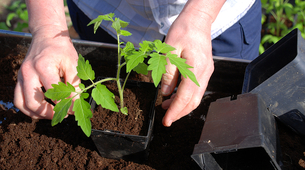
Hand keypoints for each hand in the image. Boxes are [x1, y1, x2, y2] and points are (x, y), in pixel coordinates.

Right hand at [14, 28, 79, 118]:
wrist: (47, 36)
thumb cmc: (61, 49)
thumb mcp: (73, 64)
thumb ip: (74, 84)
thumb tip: (75, 103)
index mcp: (43, 67)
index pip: (53, 94)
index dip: (64, 105)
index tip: (73, 111)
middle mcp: (28, 73)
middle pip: (33, 103)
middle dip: (48, 113)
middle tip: (62, 115)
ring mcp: (21, 76)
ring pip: (22, 104)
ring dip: (37, 113)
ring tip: (52, 114)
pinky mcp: (19, 79)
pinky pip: (19, 99)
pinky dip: (29, 108)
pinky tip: (42, 109)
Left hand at [161, 3, 215, 126]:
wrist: (198, 20)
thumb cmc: (183, 30)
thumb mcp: (169, 50)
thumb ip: (168, 72)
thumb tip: (166, 93)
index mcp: (196, 68)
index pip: (185, 96)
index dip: (175, 110)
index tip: (166, 121)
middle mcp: (205, 72)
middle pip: (194, 100)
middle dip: (180, 112)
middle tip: (166, 118)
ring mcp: (207, 72)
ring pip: (196, 96)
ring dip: (182, 104)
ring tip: (166, 106)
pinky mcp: (205, 70)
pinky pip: (196, 88)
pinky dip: (186, 96)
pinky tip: (175, 95)